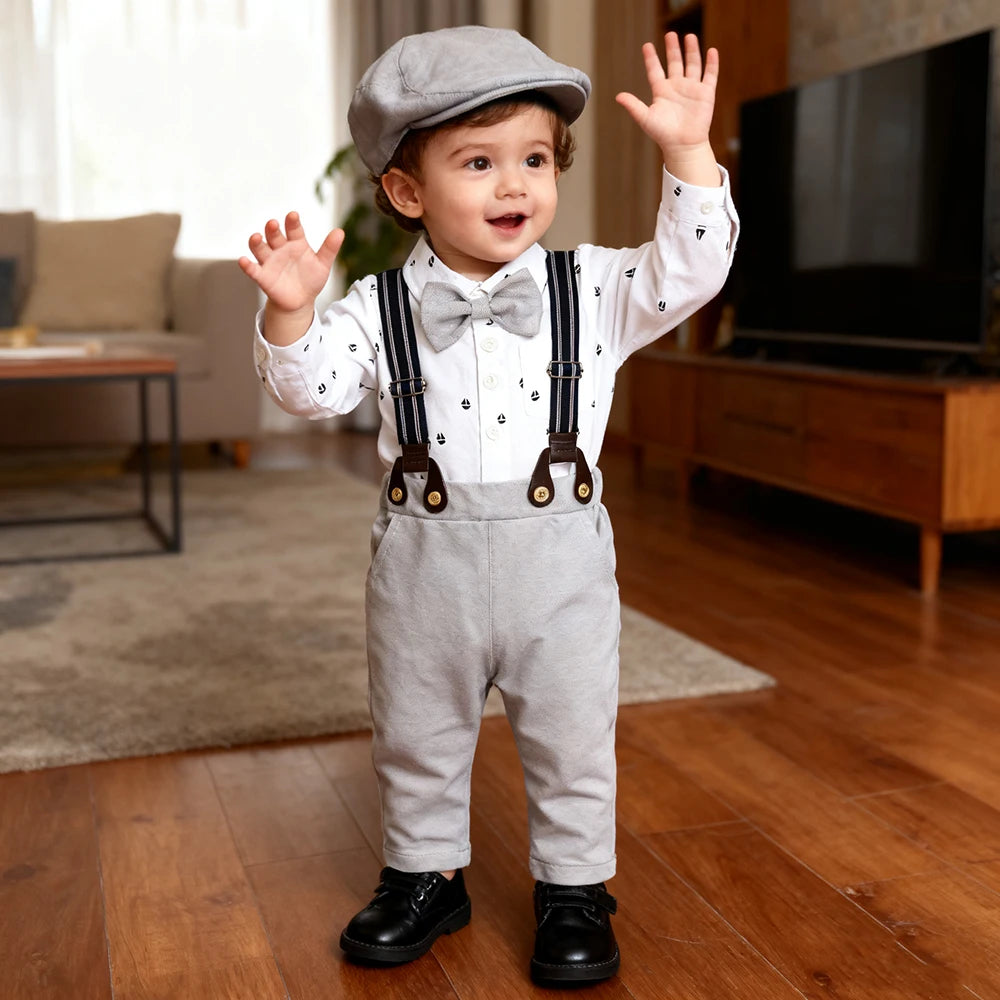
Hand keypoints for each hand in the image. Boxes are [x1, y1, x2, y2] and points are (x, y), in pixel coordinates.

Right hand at [239, 212, 344, 314]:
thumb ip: (329, 249)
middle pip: (274, 235)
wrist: (301, 300)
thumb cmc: (311, 279)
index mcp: (296, 243)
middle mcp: (280, 249)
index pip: (294, 229)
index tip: (293, 216)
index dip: (292, 222)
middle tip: (274, 224)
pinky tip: (243, 261)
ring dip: (256, 242)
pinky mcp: (262, 276)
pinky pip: (253, 270)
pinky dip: (247, 265)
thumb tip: (340, 232)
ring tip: (257, 237)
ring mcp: (270, 261)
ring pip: (259, 248)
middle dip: (272, 229)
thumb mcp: (322, 264)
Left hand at [616, 32, 717, 157]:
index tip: (646, 46)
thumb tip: (618, 96)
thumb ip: (633, 106)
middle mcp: (676, 87)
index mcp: (661, 92)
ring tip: (689, 36)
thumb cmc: (663, 135)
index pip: (655, 70)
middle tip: (670, 35)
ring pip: (692, 65)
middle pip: (675, 63)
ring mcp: (692, 89)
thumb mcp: (646, 118)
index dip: (651, 58)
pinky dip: (711, 63)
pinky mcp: (706, 94)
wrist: (683, 146)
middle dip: (673, 49)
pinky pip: (710, 75)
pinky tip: (711, 51)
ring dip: (691, 51)